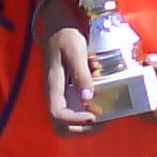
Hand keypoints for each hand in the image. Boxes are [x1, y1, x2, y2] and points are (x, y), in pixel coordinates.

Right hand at [40, 2, 99, 134]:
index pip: (57, 114)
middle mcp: (53, 95)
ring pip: (66, 123)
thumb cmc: (66, 36)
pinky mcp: (66, 92)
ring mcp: (59, 94)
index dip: (75, 120)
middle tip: (101, 122)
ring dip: (84, 125)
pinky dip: (85, 116)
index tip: (94, 116)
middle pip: (59, 126)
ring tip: (103, 117)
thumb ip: (81, 74)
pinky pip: (73, 112)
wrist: (59, 26)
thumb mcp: (76, 51)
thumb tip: (88, 98)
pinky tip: (101, 107)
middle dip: (80, 129)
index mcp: (52, 86)